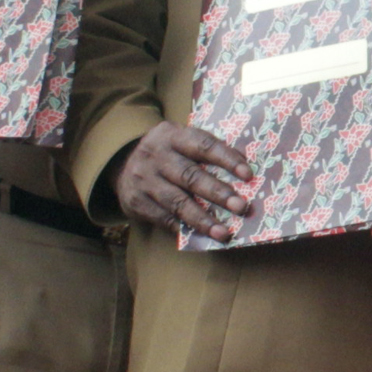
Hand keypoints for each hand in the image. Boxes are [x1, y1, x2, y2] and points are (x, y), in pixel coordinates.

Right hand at [115, 123, 256, 239]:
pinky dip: (185, 228)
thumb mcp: (183, 141)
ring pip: (176, 202)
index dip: (227, 159)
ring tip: (224, 233)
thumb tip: (246, 173)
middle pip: (190, 176)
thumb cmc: (169, 154)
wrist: (123, 165)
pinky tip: (202, 236)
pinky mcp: (136, 201)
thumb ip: (209, 151)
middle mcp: (155, 155)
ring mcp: (143, 179)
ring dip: (203, 219)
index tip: (248, 175)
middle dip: (218, 193)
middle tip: (241, 207)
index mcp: (172, 135)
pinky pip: (164, 218)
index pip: (203, 145)